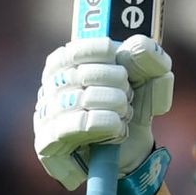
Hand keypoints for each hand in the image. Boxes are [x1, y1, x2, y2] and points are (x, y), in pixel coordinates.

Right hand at [34, 35, 174, 189]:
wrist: (133, 149)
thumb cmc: (134, 106)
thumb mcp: (150, 79)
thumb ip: (150, 58)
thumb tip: (137, 45)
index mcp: (65, 64)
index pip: (72, 51)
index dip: (98, 52)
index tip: (119, 59)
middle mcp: (49, 88)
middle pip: (81, 75)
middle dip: (117, 83)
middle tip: (129, 94)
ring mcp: (44, 115)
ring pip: (79, 101)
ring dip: (114, 105)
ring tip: (126, 112)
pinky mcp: (46, 144)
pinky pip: (69, 128)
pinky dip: (102, 125)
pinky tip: (117, 127)